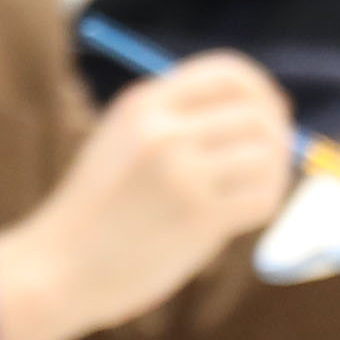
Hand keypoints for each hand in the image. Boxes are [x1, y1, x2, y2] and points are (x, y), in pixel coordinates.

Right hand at [1, 53, 299, 339]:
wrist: (60, 267)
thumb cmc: (98, 209)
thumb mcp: (123, 140)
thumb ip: (177, 118)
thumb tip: (260, 112)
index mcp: (145, 103)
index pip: (228, 72)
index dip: (261, 90)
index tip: (271, 113)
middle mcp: (164, 130)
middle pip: (258, 113)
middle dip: (279, 135)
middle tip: (277, 159)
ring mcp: (182, 174)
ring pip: (267, 156)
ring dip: (275, 174)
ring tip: (257, 191)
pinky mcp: (198, 218)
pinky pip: (263, 198)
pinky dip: (266, 204)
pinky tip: (247, 215)